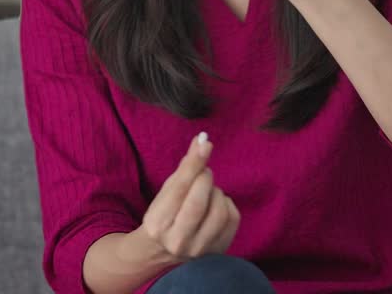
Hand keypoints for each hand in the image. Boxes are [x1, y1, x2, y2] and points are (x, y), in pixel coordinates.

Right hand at [133, 133, 239, 262]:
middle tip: (204, 173)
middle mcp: (178, 241)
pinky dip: (227, 203)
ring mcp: (199, 250)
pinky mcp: (218, 251)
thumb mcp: (167, 192)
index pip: (179, 190)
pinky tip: (216, 204)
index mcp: (158, 223)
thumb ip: (185, 168)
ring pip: (219, 210)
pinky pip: (233, 218)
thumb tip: (202, 140)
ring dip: (217, 192)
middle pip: (199, 202)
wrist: (163, 251)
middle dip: (205, 179)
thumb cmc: (166, 214)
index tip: (205, 144)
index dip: (194, 164)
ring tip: (208, 192)